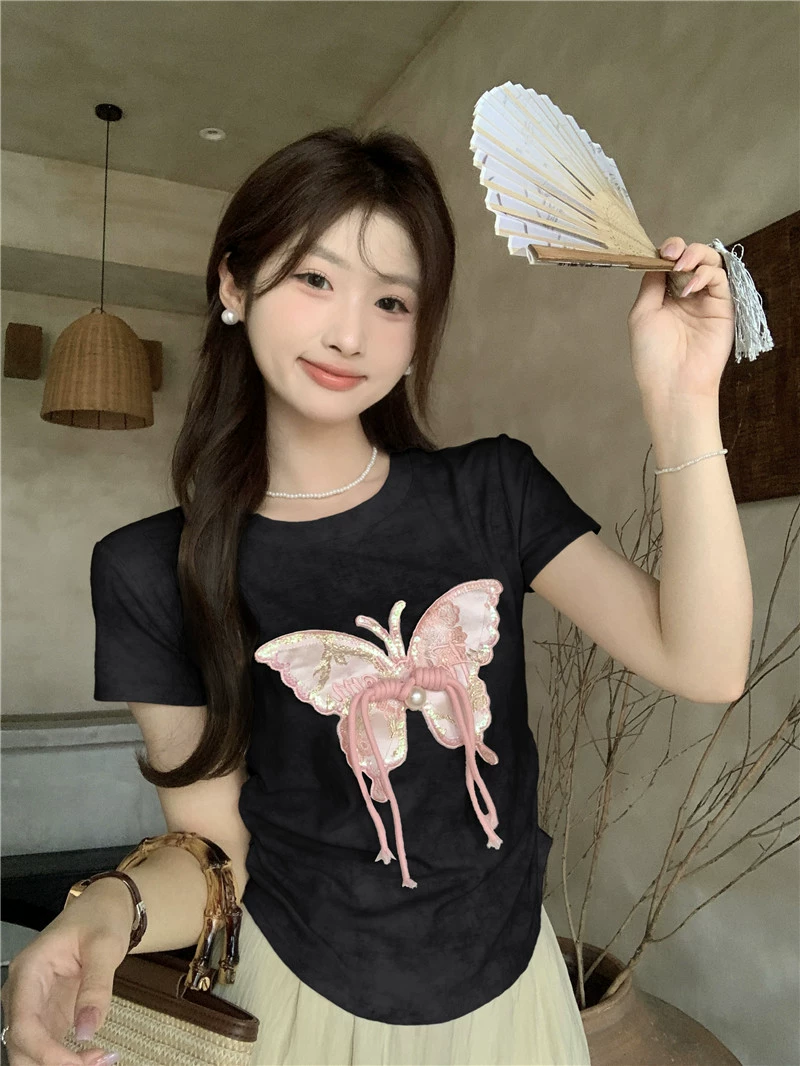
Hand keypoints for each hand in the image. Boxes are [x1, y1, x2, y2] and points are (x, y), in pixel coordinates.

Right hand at [0, 892, 129, 1064]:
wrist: (104, 909)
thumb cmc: (100, 918)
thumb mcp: (105, 945)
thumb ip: (96, 987)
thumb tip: (87, 1030)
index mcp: (28, 971)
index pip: (23, 1024)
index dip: (45, 1052)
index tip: (77, 1062)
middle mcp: (23, 993)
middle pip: (20, 1046)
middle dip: (53, 1064)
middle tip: (97, 1063)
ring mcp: (33, 1007)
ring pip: (31, 1054)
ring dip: (60, 1065)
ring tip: (100, 1060)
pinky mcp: (48, 1016)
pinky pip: (48, 1049)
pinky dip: (67, 1060)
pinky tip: (95, 1058)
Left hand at [627, 237, 734, 406]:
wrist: (674, 383)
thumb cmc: (653, 355)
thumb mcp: (642, 314)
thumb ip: (651, 284)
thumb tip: (657, 258)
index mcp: (665, 296)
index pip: (670, 262)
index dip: (667, 251)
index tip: (661, 251)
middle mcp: (687, 294)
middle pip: (692, 257)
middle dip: (683, 248)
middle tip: (673, 254)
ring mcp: (706, 300)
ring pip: (710, 263)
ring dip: (697, 256)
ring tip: (682, 266)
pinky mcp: (723, 307)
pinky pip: (720, 280)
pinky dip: (705, 276)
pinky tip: (690, 288)